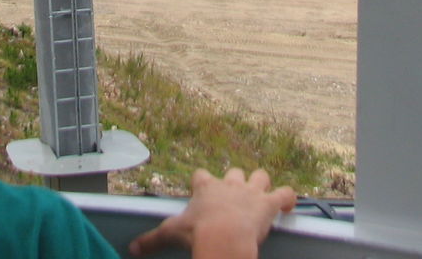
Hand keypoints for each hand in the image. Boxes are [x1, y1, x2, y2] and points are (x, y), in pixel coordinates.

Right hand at [129, 167, 296, 258]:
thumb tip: (131, 249)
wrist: (223, 236)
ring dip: (262, 184)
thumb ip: (152, 239)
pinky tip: (290, 205)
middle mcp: (229, 184)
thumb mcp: (171, 233)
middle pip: (235, 172)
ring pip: (260, 176)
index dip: (203, 182)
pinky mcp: (269, 203)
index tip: (202, 189)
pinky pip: (285, 194)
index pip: (202, 176)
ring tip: (263, 195)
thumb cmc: (197, 233)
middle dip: (236, 181)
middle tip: (235, 196)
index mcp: (206, 188)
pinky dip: (289, 199)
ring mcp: (251, 192)